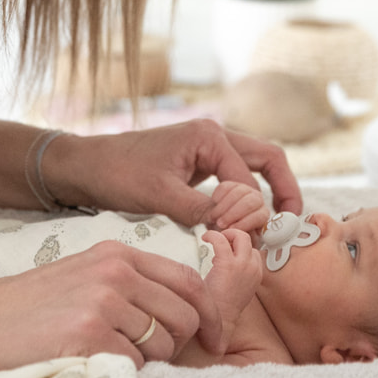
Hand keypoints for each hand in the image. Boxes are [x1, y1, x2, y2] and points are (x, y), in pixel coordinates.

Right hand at [0, 240, 218, 369]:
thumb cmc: (32, 304)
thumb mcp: (86, 273)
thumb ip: (131, 282)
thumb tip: (185, 309)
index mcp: (119, 253)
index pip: (189, 280)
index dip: (209, 313)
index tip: (214, 339)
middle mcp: (116, 272)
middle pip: (184, 316)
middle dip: (175, 343)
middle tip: (146, 353)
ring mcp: (103, 302)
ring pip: (161, 345)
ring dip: (144, 359)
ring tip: (107, 352)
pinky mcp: (89, 334)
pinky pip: (133, 364)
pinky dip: (119, 370)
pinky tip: (88, 359)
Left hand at [49, 119, 302, 228]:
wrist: (85, 167)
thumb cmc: (118, 175)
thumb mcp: (160, 196)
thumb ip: (200, 210)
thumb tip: (233, 229)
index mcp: (209, 137)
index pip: (248, 179)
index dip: (250, 213)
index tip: (243, 241)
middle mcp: (214, 136)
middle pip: (268, 159)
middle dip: (284, 190)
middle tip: (292, 224)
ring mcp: (206, 148)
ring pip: (253, 167)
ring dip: (266, 193)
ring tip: (273, 227)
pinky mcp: (196, 164)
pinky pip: (233, 177)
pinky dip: (244, 197)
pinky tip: (241, 222)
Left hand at [199, 228, 262, 357]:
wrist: (219, 323)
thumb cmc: (222, 309)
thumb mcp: (236, 289)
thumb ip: (235, 275)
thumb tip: (220, 262)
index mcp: (257, 275)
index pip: (253, 250)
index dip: (239, 247)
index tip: (225, 251)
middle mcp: (253, 268)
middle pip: (248, 239)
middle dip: (233, 236)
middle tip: (219, 242)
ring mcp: (243, 266)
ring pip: (239, 235)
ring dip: (225, 234)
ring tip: (212, 240)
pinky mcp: (228, 265)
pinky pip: (221, 239)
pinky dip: (212, 235)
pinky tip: (204, 239)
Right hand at [208, 181, 269, 235]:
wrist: (220, 222)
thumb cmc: (233, 232)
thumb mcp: (241, 239)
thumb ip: (243, 236)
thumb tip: (242, 233)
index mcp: (263, 214)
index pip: (259, 216)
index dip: (245, 223)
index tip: (231, 229)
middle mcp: (257, 200)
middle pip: (249, 202)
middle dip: (233, 214)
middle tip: (221, 224)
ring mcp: (245, 190)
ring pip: (237, 193)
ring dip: (223, 207)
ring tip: (214, 218)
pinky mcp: (232, 184)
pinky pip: (225, 187)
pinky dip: (217, 197)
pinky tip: (215, 205)